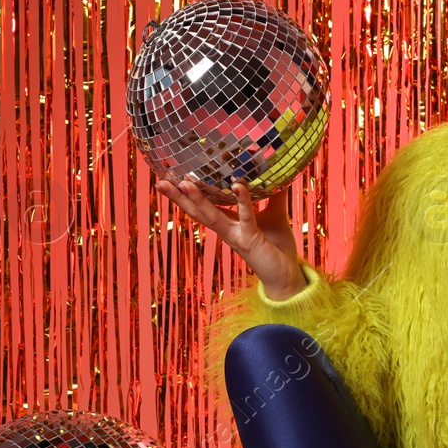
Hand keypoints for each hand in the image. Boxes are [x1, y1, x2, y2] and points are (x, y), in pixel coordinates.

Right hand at [153, 176, 302, 292]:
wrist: (287, 277)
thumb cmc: (277, 247)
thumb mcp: (275, 214)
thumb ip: (274, 194)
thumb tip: (277, 171)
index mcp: (228, 223)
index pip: (202, 206)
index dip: (185, 194)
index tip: (170, 177)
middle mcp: (226, 230)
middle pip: (197, 212)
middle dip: (178, 198)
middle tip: (160, 181)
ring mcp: (236, 236)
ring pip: (211, 216)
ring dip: (197, 200)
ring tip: (183, 183)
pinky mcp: (251, 240)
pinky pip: (245, 217)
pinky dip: (241, 201)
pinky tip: (237, 185)